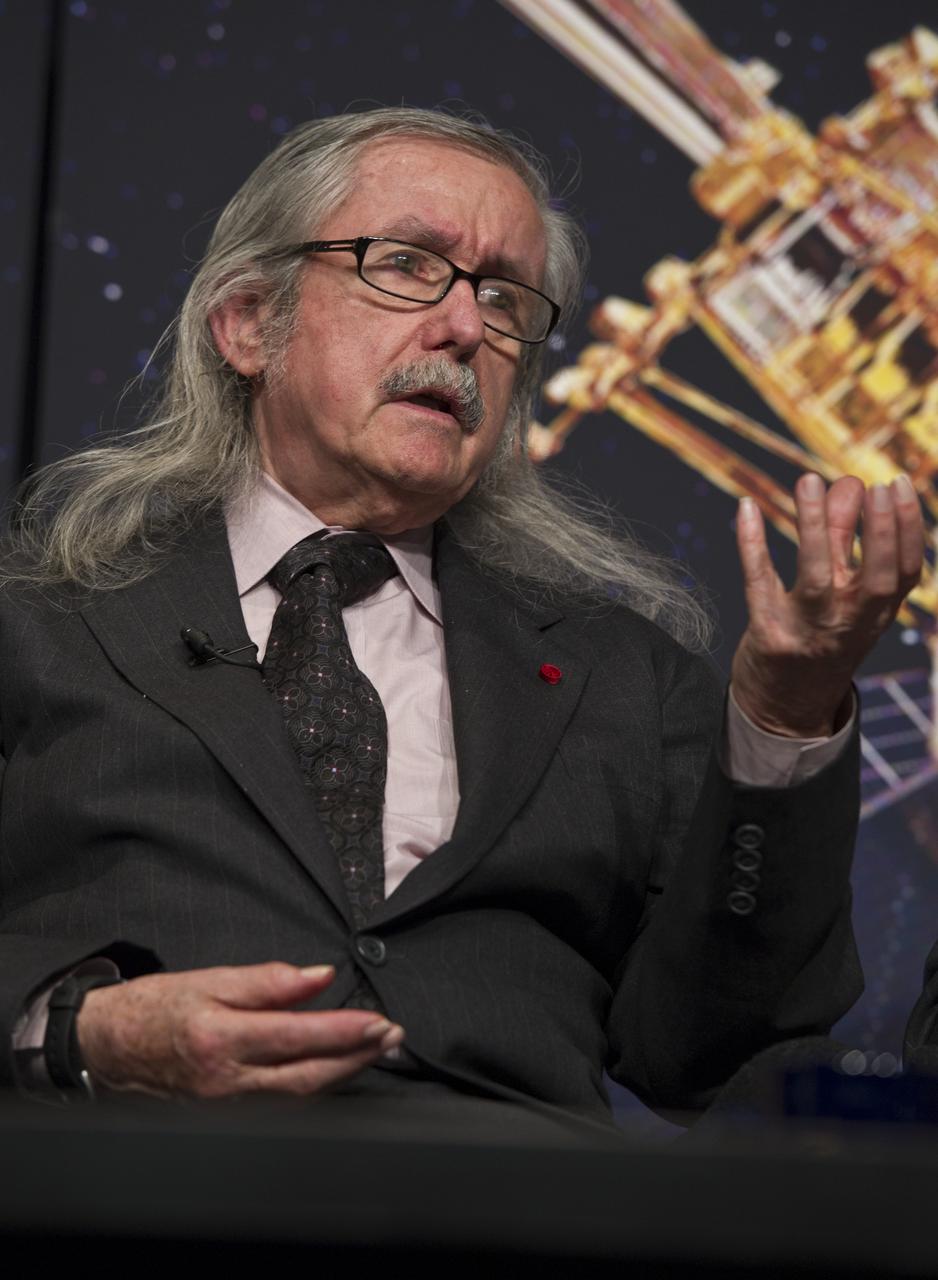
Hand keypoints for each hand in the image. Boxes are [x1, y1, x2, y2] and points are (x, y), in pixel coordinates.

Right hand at [76, 962, 403, 1098]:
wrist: (110, 1047)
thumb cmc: (157, 1008)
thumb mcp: (209, 980)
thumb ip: (268, 980)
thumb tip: (319, 976)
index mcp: (220, 1039)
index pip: (298, 1037)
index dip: (344, 1031)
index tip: (378, 1021)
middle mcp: (227, 1081)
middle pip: (308, 1075)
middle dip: (357, 1056)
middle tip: (391, 1036)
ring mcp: (228, 1105)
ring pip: (300, 1095)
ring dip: (344, 1072)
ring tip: (376, 1048)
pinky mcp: (228, 1114)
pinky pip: (282, 1103)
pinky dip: (316, 1086)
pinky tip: (337, 1069)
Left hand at [731, 472, 924, 737]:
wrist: (783, 706)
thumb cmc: (816, 632)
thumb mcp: (841, 590)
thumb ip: (845, 537)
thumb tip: (852, 483)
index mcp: (875, 613)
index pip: (904, 571)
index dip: (906, 529)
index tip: (897, 484)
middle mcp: (849, 623)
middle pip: (875, 579)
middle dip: (879, 532)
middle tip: (875, 486)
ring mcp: (808, 631)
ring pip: (816, 578)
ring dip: (814, 528)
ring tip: (808, 481)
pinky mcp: (767, 635)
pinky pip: (759, 584)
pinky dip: (752, 545)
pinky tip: (746, 507)